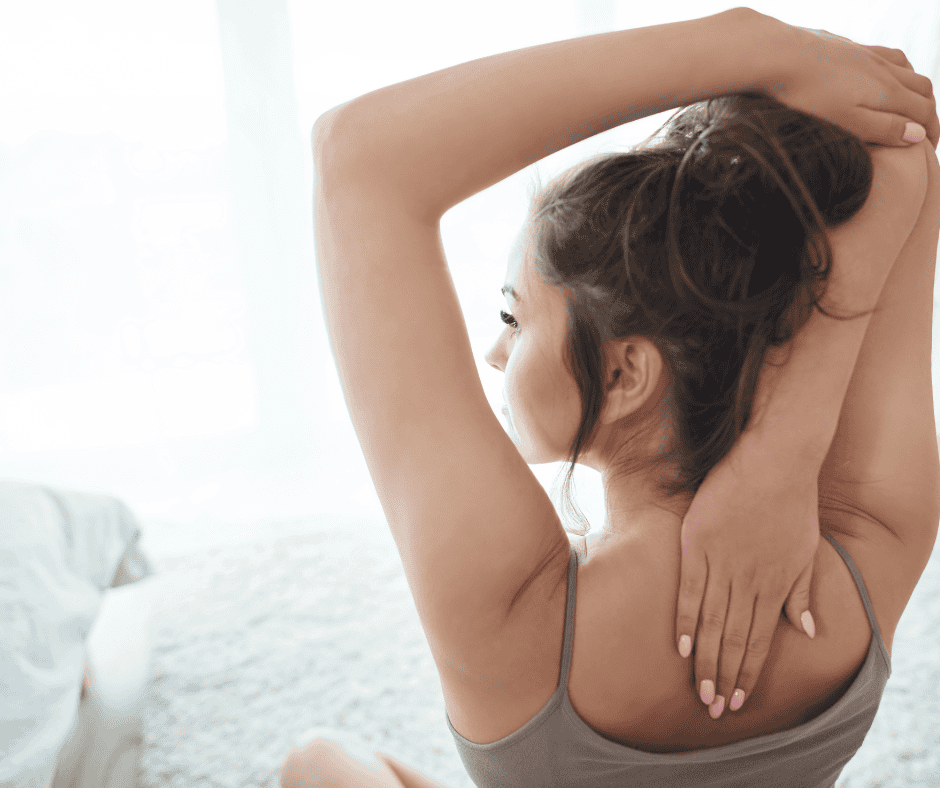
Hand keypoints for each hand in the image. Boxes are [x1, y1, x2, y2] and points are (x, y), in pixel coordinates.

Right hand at [675, 440, 819, 717]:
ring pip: (711, 622)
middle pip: (733, 638)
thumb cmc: (793, 501)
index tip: (739, 699)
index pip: (759, 640)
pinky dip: (685, 620)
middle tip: (714, 708)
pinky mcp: (698, 544)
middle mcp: (750, 581)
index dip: (748, 673)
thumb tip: (806, 631)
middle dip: (724, 676)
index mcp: (777, 585)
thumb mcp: (807, 551)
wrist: (775, 459)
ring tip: (698, 689)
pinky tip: (680, 646)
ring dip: (705, 659)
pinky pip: (689, 590)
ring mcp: (722, 563)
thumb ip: (802, 592)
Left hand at [755, 12, 937, 149]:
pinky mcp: (845, 47)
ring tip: (910, 103)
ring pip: (905, 67)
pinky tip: (879, 74)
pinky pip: (882, 54)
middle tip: (924, 130)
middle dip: (928, 110)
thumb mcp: (847, 121)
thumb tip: (918, 135)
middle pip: (920, 87)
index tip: (929, 149)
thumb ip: (883, 128)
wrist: (776, 54)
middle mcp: (883, 68)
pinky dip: (895, 68)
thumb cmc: (807, 95)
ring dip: (914, 87)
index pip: (923, 111)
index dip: (931, 131)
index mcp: (887, 90)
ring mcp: (864, 54)